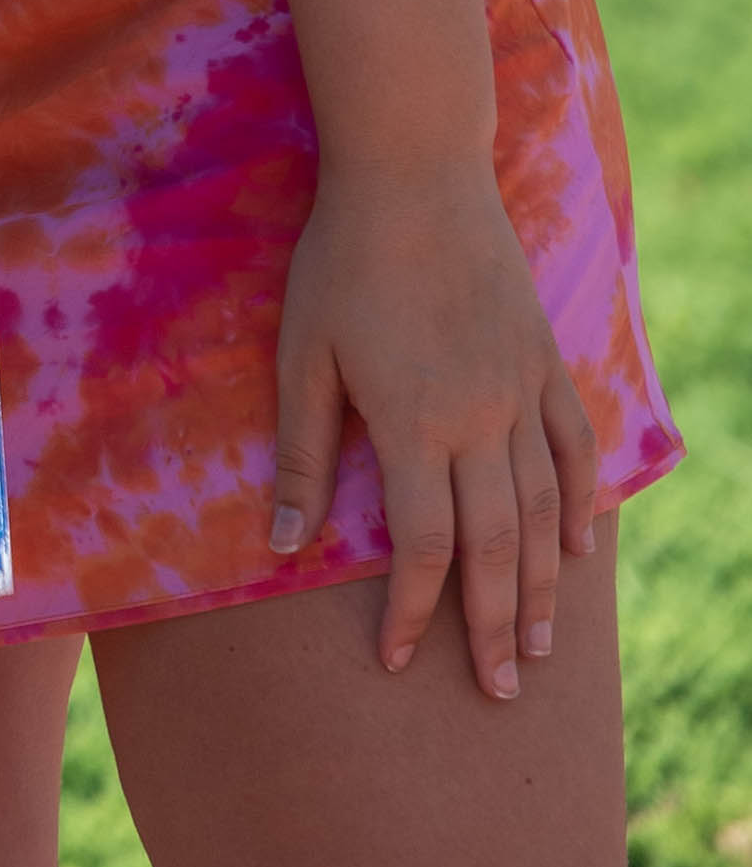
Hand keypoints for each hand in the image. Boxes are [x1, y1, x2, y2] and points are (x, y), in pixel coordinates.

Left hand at [270, 154, 600, 699]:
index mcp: (415, 424)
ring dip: (545, 589)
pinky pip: (575, 451)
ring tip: (542, 649)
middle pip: (497, 549)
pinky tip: (580, 554)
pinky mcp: (547, 364)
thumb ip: (305, 454)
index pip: (422, 547)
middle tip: (500, 692)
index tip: (398, 661)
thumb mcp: (303, 352)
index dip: (411, 611)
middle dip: (495, 627)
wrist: (414, 174)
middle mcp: (482, 420)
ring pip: (546, 513)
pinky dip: (581, 508)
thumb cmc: (341, 261)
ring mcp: (523, 393)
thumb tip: (286, 546)